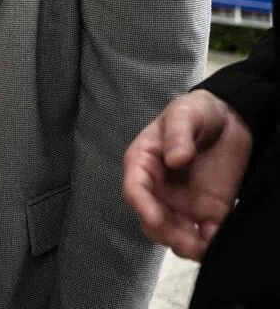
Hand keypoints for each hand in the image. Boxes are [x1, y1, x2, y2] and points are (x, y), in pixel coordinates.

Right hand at [123, 89, 252, 259]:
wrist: (228, 120)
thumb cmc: (195, 112)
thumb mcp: (184, 114)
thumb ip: (178, 134)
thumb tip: (175, 159)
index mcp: (143, 163)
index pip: (134, 189)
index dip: (141, 206)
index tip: (155, 218)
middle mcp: (158, 188)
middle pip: (152, 219)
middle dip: (165, 233)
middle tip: (186, 241)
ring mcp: (182, 202)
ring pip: (174, 233)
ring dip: (185, 245)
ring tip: (203, 249)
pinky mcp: (208, 211)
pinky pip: (204, 234)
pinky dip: (209, 244)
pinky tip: (217, 243)